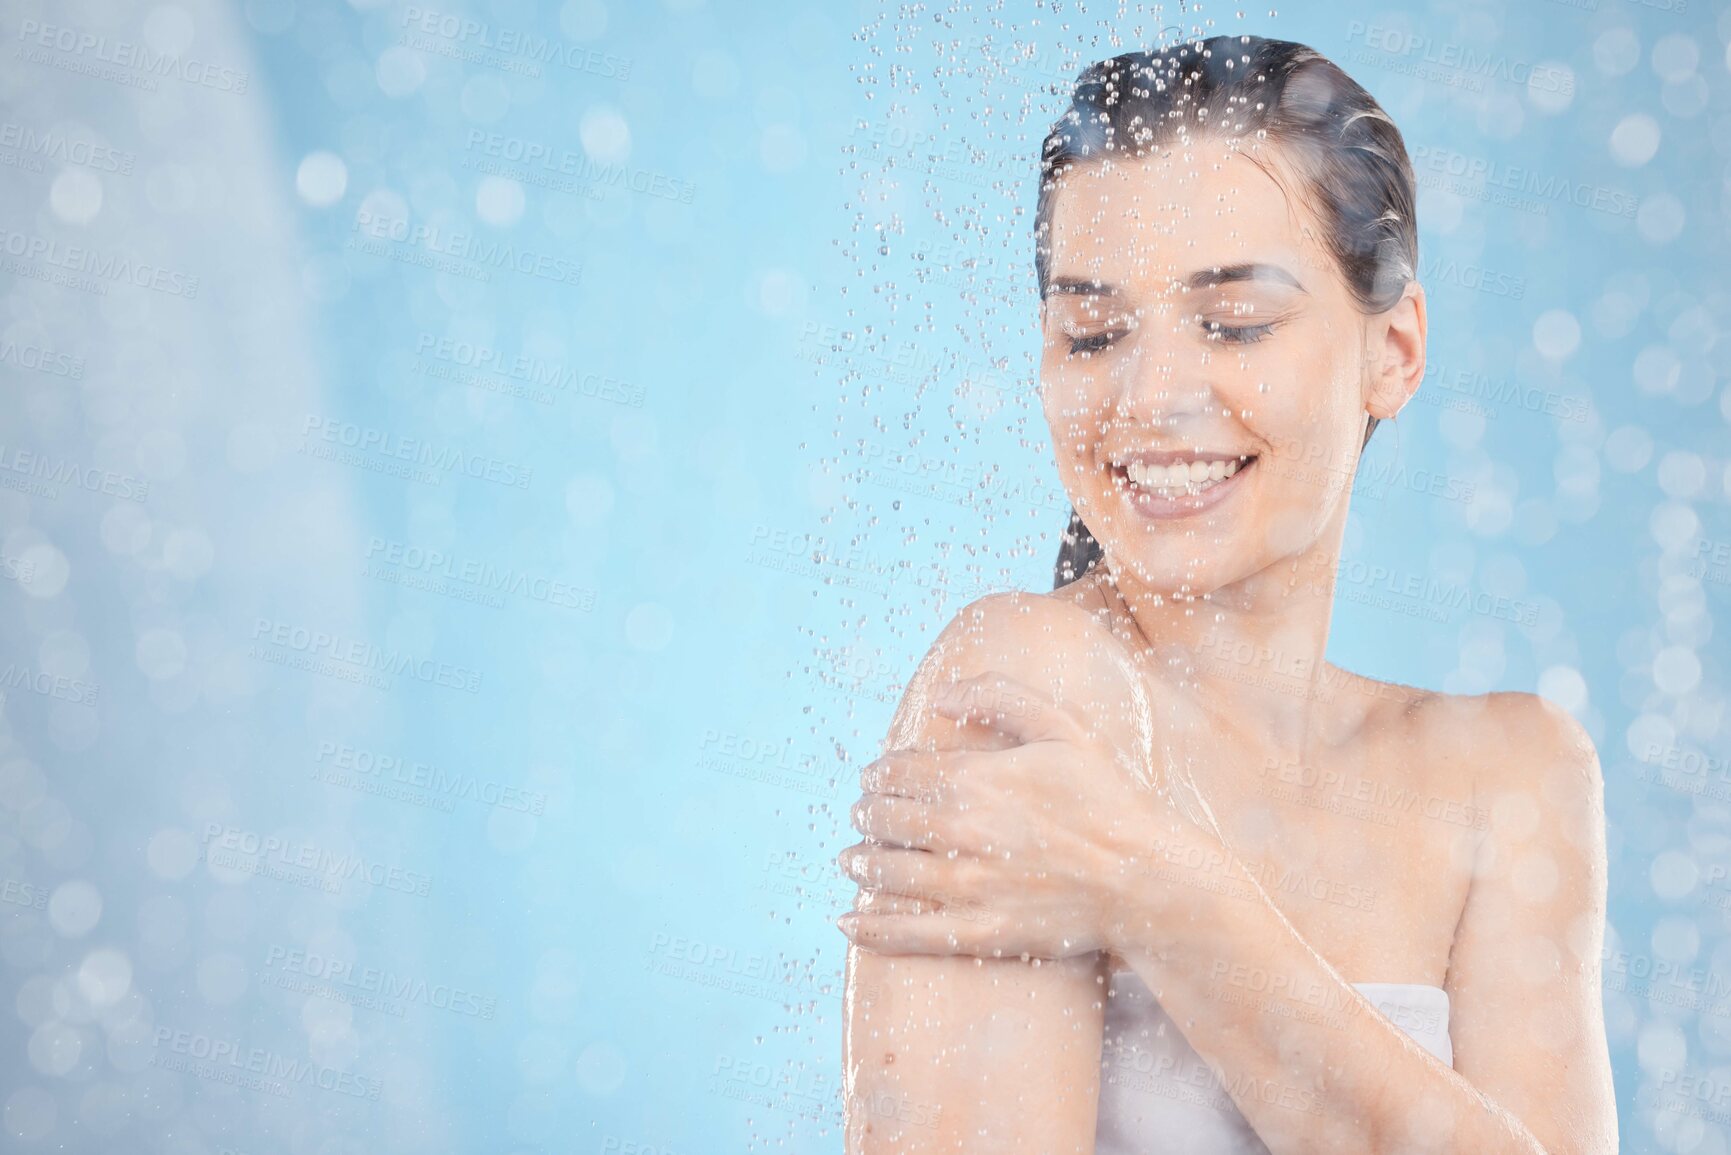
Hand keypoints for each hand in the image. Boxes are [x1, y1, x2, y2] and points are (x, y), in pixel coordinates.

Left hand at [836, 666, 1226, 960]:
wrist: (1147, 877)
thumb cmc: (1108, 798)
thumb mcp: (1062, 728)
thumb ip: (999, 697)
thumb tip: (941, 696)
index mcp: (975, 778)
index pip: (901, 772)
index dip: (880, 773)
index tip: (875, 777)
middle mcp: (961, 832)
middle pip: (887, 821)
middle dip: (867, 816)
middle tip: (862, 816)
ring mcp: (967, 886)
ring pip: (888, 874)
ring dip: (860, 864)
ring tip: (851, 860)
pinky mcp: (980, 931)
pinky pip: (910, 932)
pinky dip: (871, 929)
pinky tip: (847, 923)